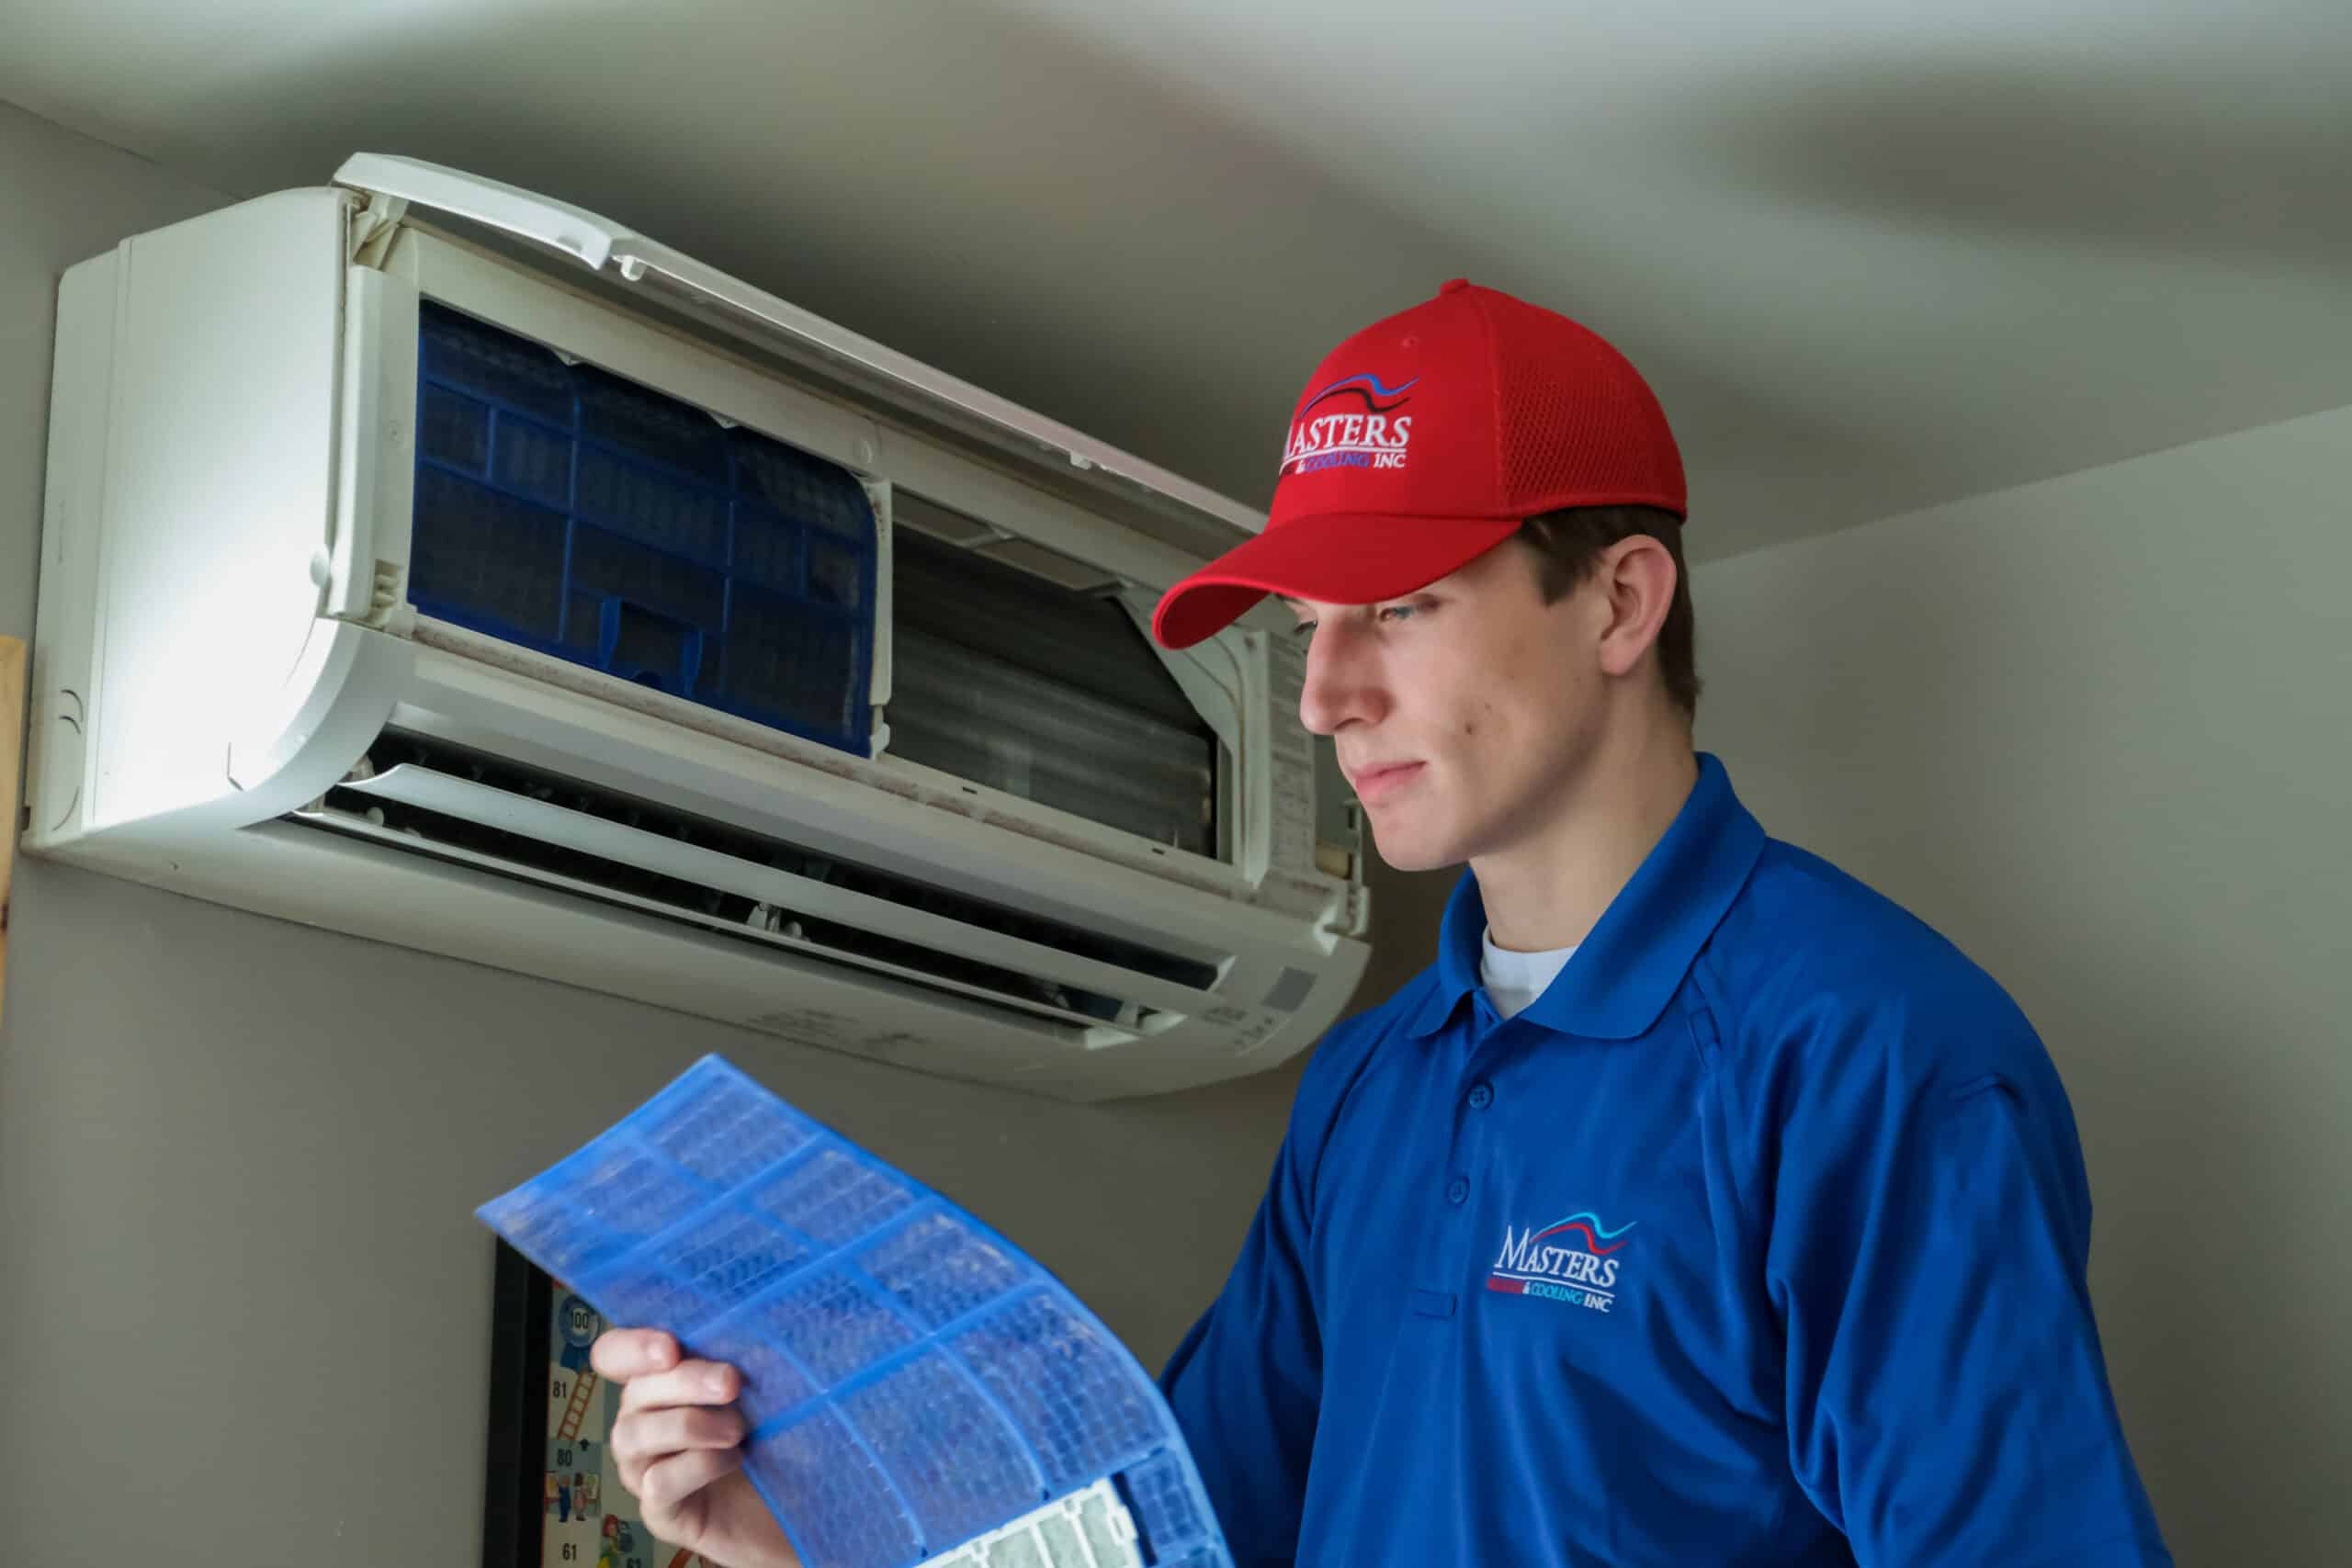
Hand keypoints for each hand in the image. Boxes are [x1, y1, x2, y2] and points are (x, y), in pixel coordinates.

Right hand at [593, 1327, 798, 1567]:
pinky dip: (695, 1467)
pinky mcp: (661, 1510)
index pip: (613, 1353)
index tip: (670, 1348)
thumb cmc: (780, 1428)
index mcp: (660, 1380)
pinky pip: (657, 1484)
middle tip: (731, 1382)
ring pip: (634, 1435)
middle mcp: (643, 1420)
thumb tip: (766, 1303)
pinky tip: (733, 1458)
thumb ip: (754, 1345)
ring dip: (688, 1425)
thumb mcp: (771, 1378)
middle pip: (633, 1392)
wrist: (801, 1498)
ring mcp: (645, 1468)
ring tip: (737, 1429)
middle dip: (683, 1381)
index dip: (630, 1347)